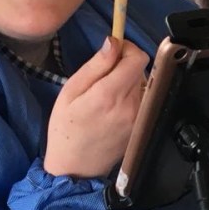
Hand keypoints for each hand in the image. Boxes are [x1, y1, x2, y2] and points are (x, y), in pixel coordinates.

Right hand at [44, 38, 148, 178]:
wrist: (75, 167)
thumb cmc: (65, 128)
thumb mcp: (71, 91)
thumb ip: (95, 66)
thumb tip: (113, 42)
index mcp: (109, 94)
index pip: (138, 58)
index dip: (127, 49)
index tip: (113, 52)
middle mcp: (130, 106)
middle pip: (140, 69)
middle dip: (124, 66)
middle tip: (102, 77)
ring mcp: (139, 118)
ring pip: (143, 83)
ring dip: (129, 81)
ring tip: (107, 95)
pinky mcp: (142, 126)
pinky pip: (143, 99)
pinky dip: (132, 96)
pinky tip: (114, 108)